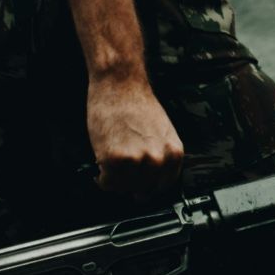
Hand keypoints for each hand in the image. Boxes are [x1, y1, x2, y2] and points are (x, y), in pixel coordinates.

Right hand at [85, 74, 184, 197]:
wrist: (120, 84)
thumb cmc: (136, 104)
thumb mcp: (161, 133)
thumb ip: (158, 156)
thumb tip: (149, 176)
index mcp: (173, 153)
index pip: (163, 186)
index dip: (148, 186)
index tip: (139, 186)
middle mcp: (158, 160)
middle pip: (142, 189)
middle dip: (129, 183)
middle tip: (120, 175)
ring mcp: (137, 161)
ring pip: (124, 188)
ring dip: (114, 181)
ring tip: (110, 169)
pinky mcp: (115, 159)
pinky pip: (108, 183)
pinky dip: (102, 179)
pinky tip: (101, 167)